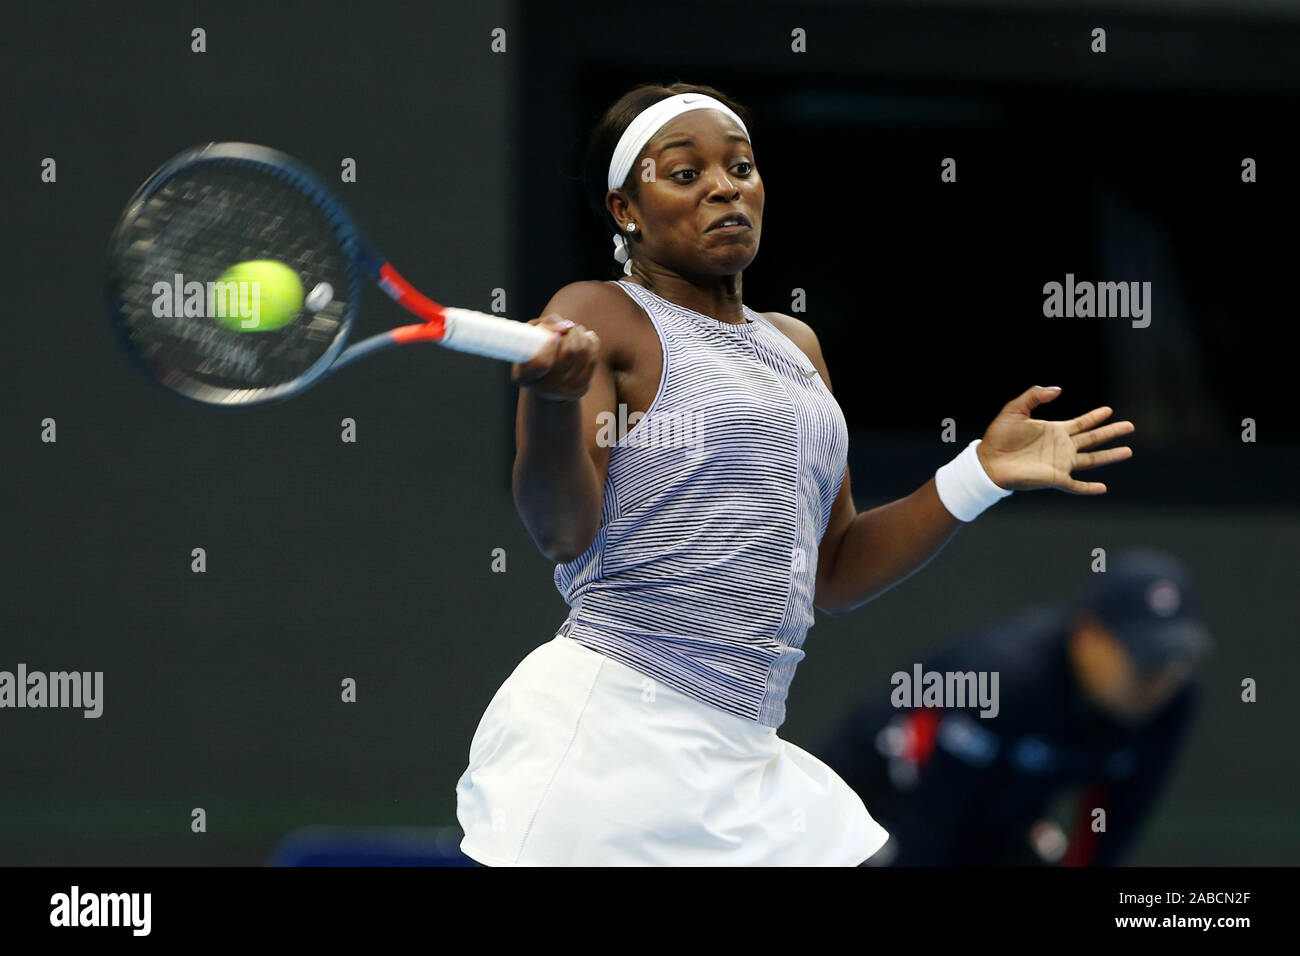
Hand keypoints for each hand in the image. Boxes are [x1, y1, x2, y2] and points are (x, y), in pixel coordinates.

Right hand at [511, 313, 599, 400]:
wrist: (544, 384)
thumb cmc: (534, 352)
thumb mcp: (530, 337)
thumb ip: (544, 326)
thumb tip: (566, 326)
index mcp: (524, 376)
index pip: (541, 363)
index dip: (550, 346)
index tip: (555, 335)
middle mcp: (542, 387)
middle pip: (568, 354)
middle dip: (572, 334)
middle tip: (570, 326)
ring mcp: (562, 391)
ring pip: (582, 355)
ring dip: (582, 337)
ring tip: (577, 329)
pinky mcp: (578, 390)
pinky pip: (592, 362)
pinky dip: (592, 345)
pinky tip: (589, 337)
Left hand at [976, 386, 1133, 493]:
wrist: (988, 460)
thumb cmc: (998, 436)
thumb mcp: (1015, 409)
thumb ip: (1035, 395)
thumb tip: (1058, 389)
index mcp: (1054, 430)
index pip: (1081, 423)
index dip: (1095, 417)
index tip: (1109, 410)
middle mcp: (1061, 447)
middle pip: (1093, 439)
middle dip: (1111, 432)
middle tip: (1130, 426)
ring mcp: (1060, 463)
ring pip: (1091, 459)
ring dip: (1110, 456)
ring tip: (1128, 451)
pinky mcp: (1054, 478)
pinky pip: (1075, 485)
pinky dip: (1088, 488)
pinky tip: (1102, 488)